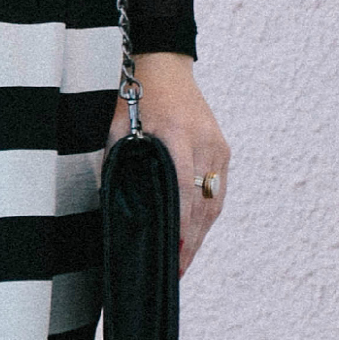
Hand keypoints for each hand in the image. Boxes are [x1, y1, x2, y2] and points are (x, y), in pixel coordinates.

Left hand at [118, 54, 229, 275]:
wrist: (164, 66)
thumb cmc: (133, 97)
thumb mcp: (117, 127)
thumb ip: (118, 164)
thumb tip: (115, 208)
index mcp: (177, 135)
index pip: (181, 189)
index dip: (177, 225)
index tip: (170, 253)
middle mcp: (204, 143)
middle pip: (201, 204)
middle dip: (189, 242)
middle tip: (175, 274)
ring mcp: (218, 148)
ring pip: (213, 203)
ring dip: (199, 236)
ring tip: (183, 264)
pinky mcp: (223, 151)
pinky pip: (217, 193)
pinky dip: (206, 218)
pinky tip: (193, 238)